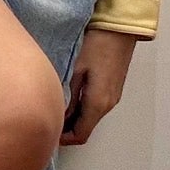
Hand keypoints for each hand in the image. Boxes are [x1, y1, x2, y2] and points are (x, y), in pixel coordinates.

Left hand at [58, 25, 138, 144]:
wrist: (119, 30)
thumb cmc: (98, 45)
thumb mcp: (77, 71)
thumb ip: (69, 97)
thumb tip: (61, 114)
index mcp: (98, 102)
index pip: (80, 135)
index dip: (63, 139)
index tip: (49, 133)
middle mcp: (108, 105)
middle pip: (86, 129)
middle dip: (67, 130)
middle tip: (49, 122)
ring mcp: (112, 98)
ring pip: (91, 120)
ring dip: (74, 121)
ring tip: (56, 111)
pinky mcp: (113, 91)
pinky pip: (96, 109)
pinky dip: (83, 111)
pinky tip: (70, 102)